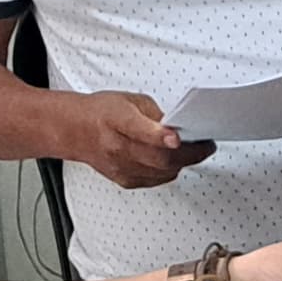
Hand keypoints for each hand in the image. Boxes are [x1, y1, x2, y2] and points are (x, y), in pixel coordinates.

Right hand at [67, 92, 212, 190]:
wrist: (76, 131)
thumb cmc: (103, 112)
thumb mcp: (130, 100)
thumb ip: (155, 114)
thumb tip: (180, 127)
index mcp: (117, 119)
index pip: (139, 130)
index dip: (160, 135)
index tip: (177, 137)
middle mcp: (116, 146)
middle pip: (158, 157)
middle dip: (188, 153)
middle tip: (205, 146)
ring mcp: (120, 167)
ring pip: (161, 172)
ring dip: (182, 162)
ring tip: (193, 151)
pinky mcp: (124, 180)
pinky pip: (156, 180)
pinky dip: (169, 171)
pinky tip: (174, 161)